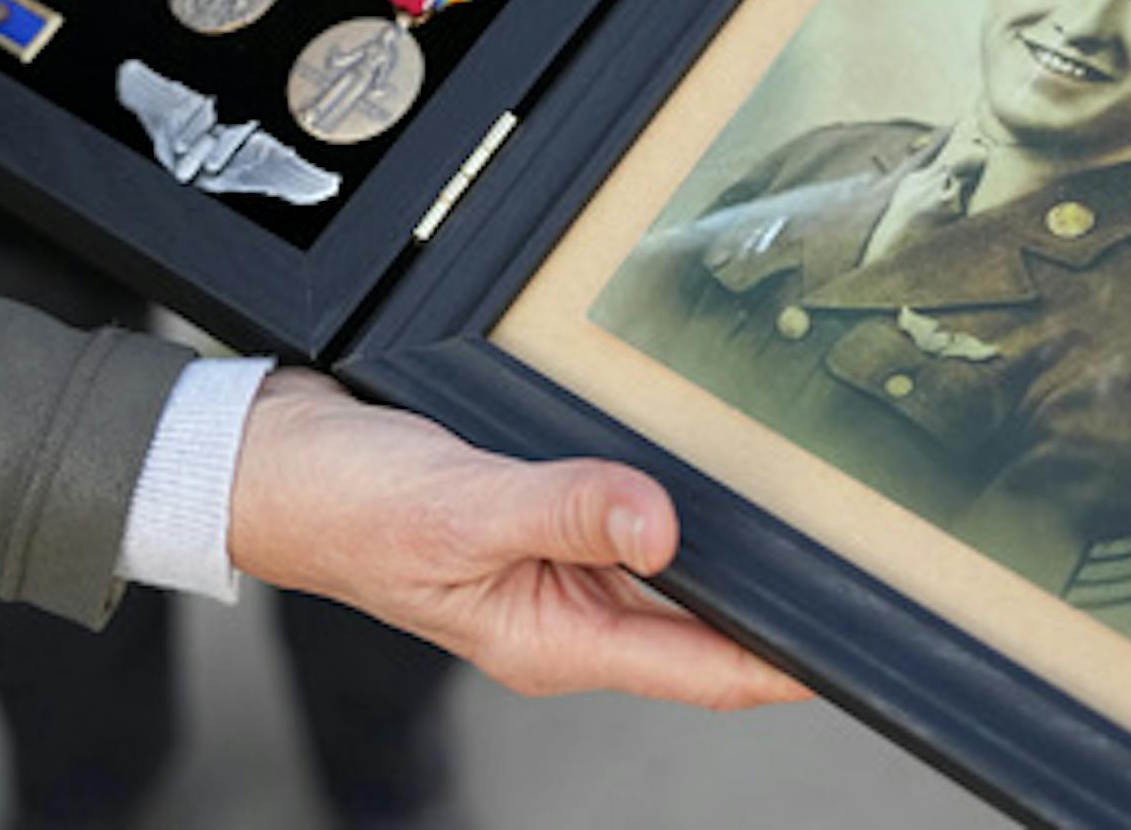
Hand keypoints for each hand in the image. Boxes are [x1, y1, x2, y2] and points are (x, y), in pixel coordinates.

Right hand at [226, 368, 808, 708]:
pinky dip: (663, 499)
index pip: (701, 668)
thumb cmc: (343, 504)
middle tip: (855, 551)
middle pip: (697, 621)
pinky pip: (623, 518)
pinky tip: (696, 467)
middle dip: (771, 595)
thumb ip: (568, 511)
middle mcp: (561, 613)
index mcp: (550, 639)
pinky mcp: (539, 519)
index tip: (859, 645)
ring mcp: (550, 570)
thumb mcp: (463, 507)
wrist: (271, 462)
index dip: (786, 662)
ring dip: (720, 543)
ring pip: (666, 568)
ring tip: (797, 510)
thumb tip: (664, 526)